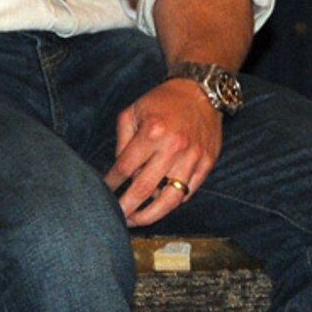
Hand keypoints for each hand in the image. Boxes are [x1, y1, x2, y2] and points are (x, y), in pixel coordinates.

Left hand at [105, 79, 219, 225]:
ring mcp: (193, 157)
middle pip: (145, 189)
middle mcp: (174, 147)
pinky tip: (159, 206)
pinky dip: (173, 203)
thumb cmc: (162, 102)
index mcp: (152, 132)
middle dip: (127, 208)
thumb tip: (120, 175)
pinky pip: (188, 192)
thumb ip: (122, 143)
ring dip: (151, 215)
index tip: (104, 193)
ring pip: (170, 199)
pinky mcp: (207, 163)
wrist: (199, 91)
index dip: (111, 184)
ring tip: (137, 220)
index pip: (125, 168)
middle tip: (117, 217)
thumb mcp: (132, 112)